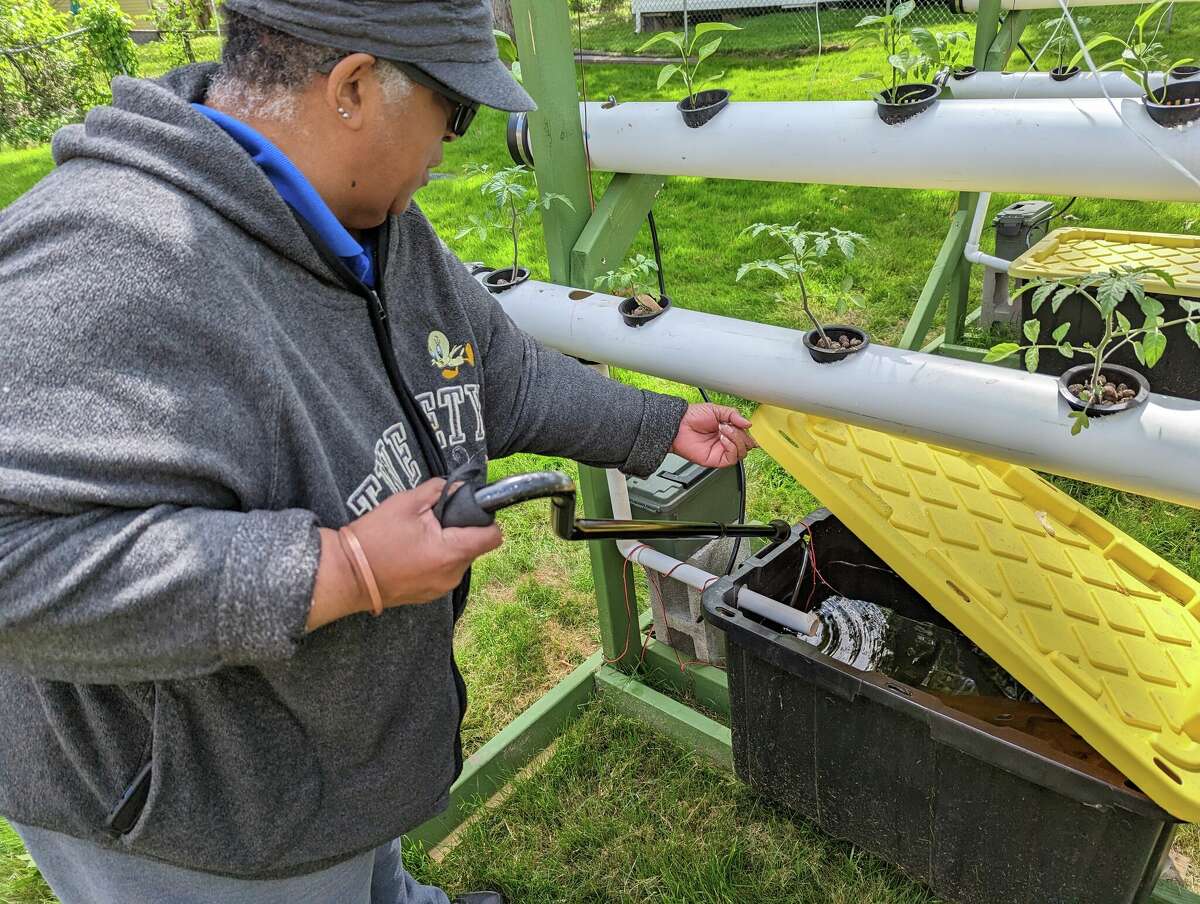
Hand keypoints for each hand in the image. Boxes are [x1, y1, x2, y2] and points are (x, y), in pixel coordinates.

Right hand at [307, 479, 502, 630]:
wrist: (346, 574)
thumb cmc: (374, 538)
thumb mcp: (406, 503)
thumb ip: (440, 491)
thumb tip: (461, 487)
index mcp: (451, 552)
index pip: (493, 536)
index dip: (485, 519)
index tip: (468, 510)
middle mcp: (452, 575)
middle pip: (474, 546)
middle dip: (460, 530)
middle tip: (431, 521)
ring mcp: (441, 589)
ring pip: (459, 559)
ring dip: (447, 545)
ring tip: (418, 537)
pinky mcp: (429, 595)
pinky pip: (444, 572)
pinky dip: (435, 560)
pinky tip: (412, 552)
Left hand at [670, 403, 756, 467]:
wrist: (679, 424)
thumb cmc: (693, 416)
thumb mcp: (717, 410)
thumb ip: (734, 415)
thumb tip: (749, 424)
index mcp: (728, 431)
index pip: (746, 436)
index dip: (749, 432)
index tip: (745, 425)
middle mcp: (726, 442)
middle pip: (747, 445)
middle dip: (742, 434)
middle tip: (730, 426)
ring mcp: (721, 451)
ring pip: (742, 452)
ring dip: (736, 439)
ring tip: (723, 429)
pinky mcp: (716, 460)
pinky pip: (732, 458)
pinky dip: (731, 447)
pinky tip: (723, 438)